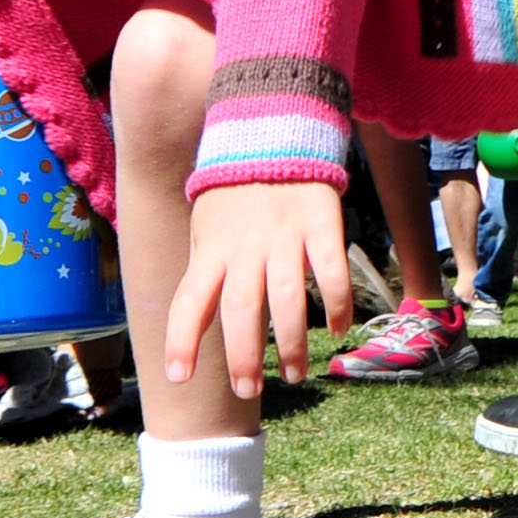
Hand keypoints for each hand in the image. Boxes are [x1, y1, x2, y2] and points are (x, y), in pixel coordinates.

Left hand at [167, 180, 349, 395]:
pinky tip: (337, 329)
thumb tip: (198, 322)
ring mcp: (284, 235)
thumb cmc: (233, 190)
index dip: (181, 340)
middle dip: (244, 355)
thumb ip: (205, 270)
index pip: (188, 300)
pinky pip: (331, 271)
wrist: (272, 126)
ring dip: (291, 343)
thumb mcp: (205, 226)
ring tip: (294, 375)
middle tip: (248, 392)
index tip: (180, 377)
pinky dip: (336, 305)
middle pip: (241, 308)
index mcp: (211, 248)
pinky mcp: (321, 223)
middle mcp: (245, 246)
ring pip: (287, 299)